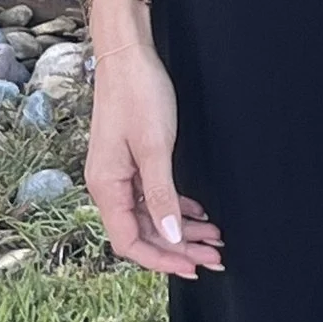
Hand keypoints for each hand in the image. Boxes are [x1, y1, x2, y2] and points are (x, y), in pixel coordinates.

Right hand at [84, 19, 223, 278]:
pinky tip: (199, 215)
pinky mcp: (132, 160)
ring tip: (215, 238)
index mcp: (106, 187)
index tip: (192, 267)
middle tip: (215, 257)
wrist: (128, 54)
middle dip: (179, 247)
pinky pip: (153, 196)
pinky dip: (177, 207)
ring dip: (182, 229)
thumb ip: (162, 196)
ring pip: (151, 215)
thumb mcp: (155, 148)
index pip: (130, 242)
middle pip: (143, 232)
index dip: (161, 259)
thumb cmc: (138, 94)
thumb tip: (170, 237)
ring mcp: (120, 173)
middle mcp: (109, 185)